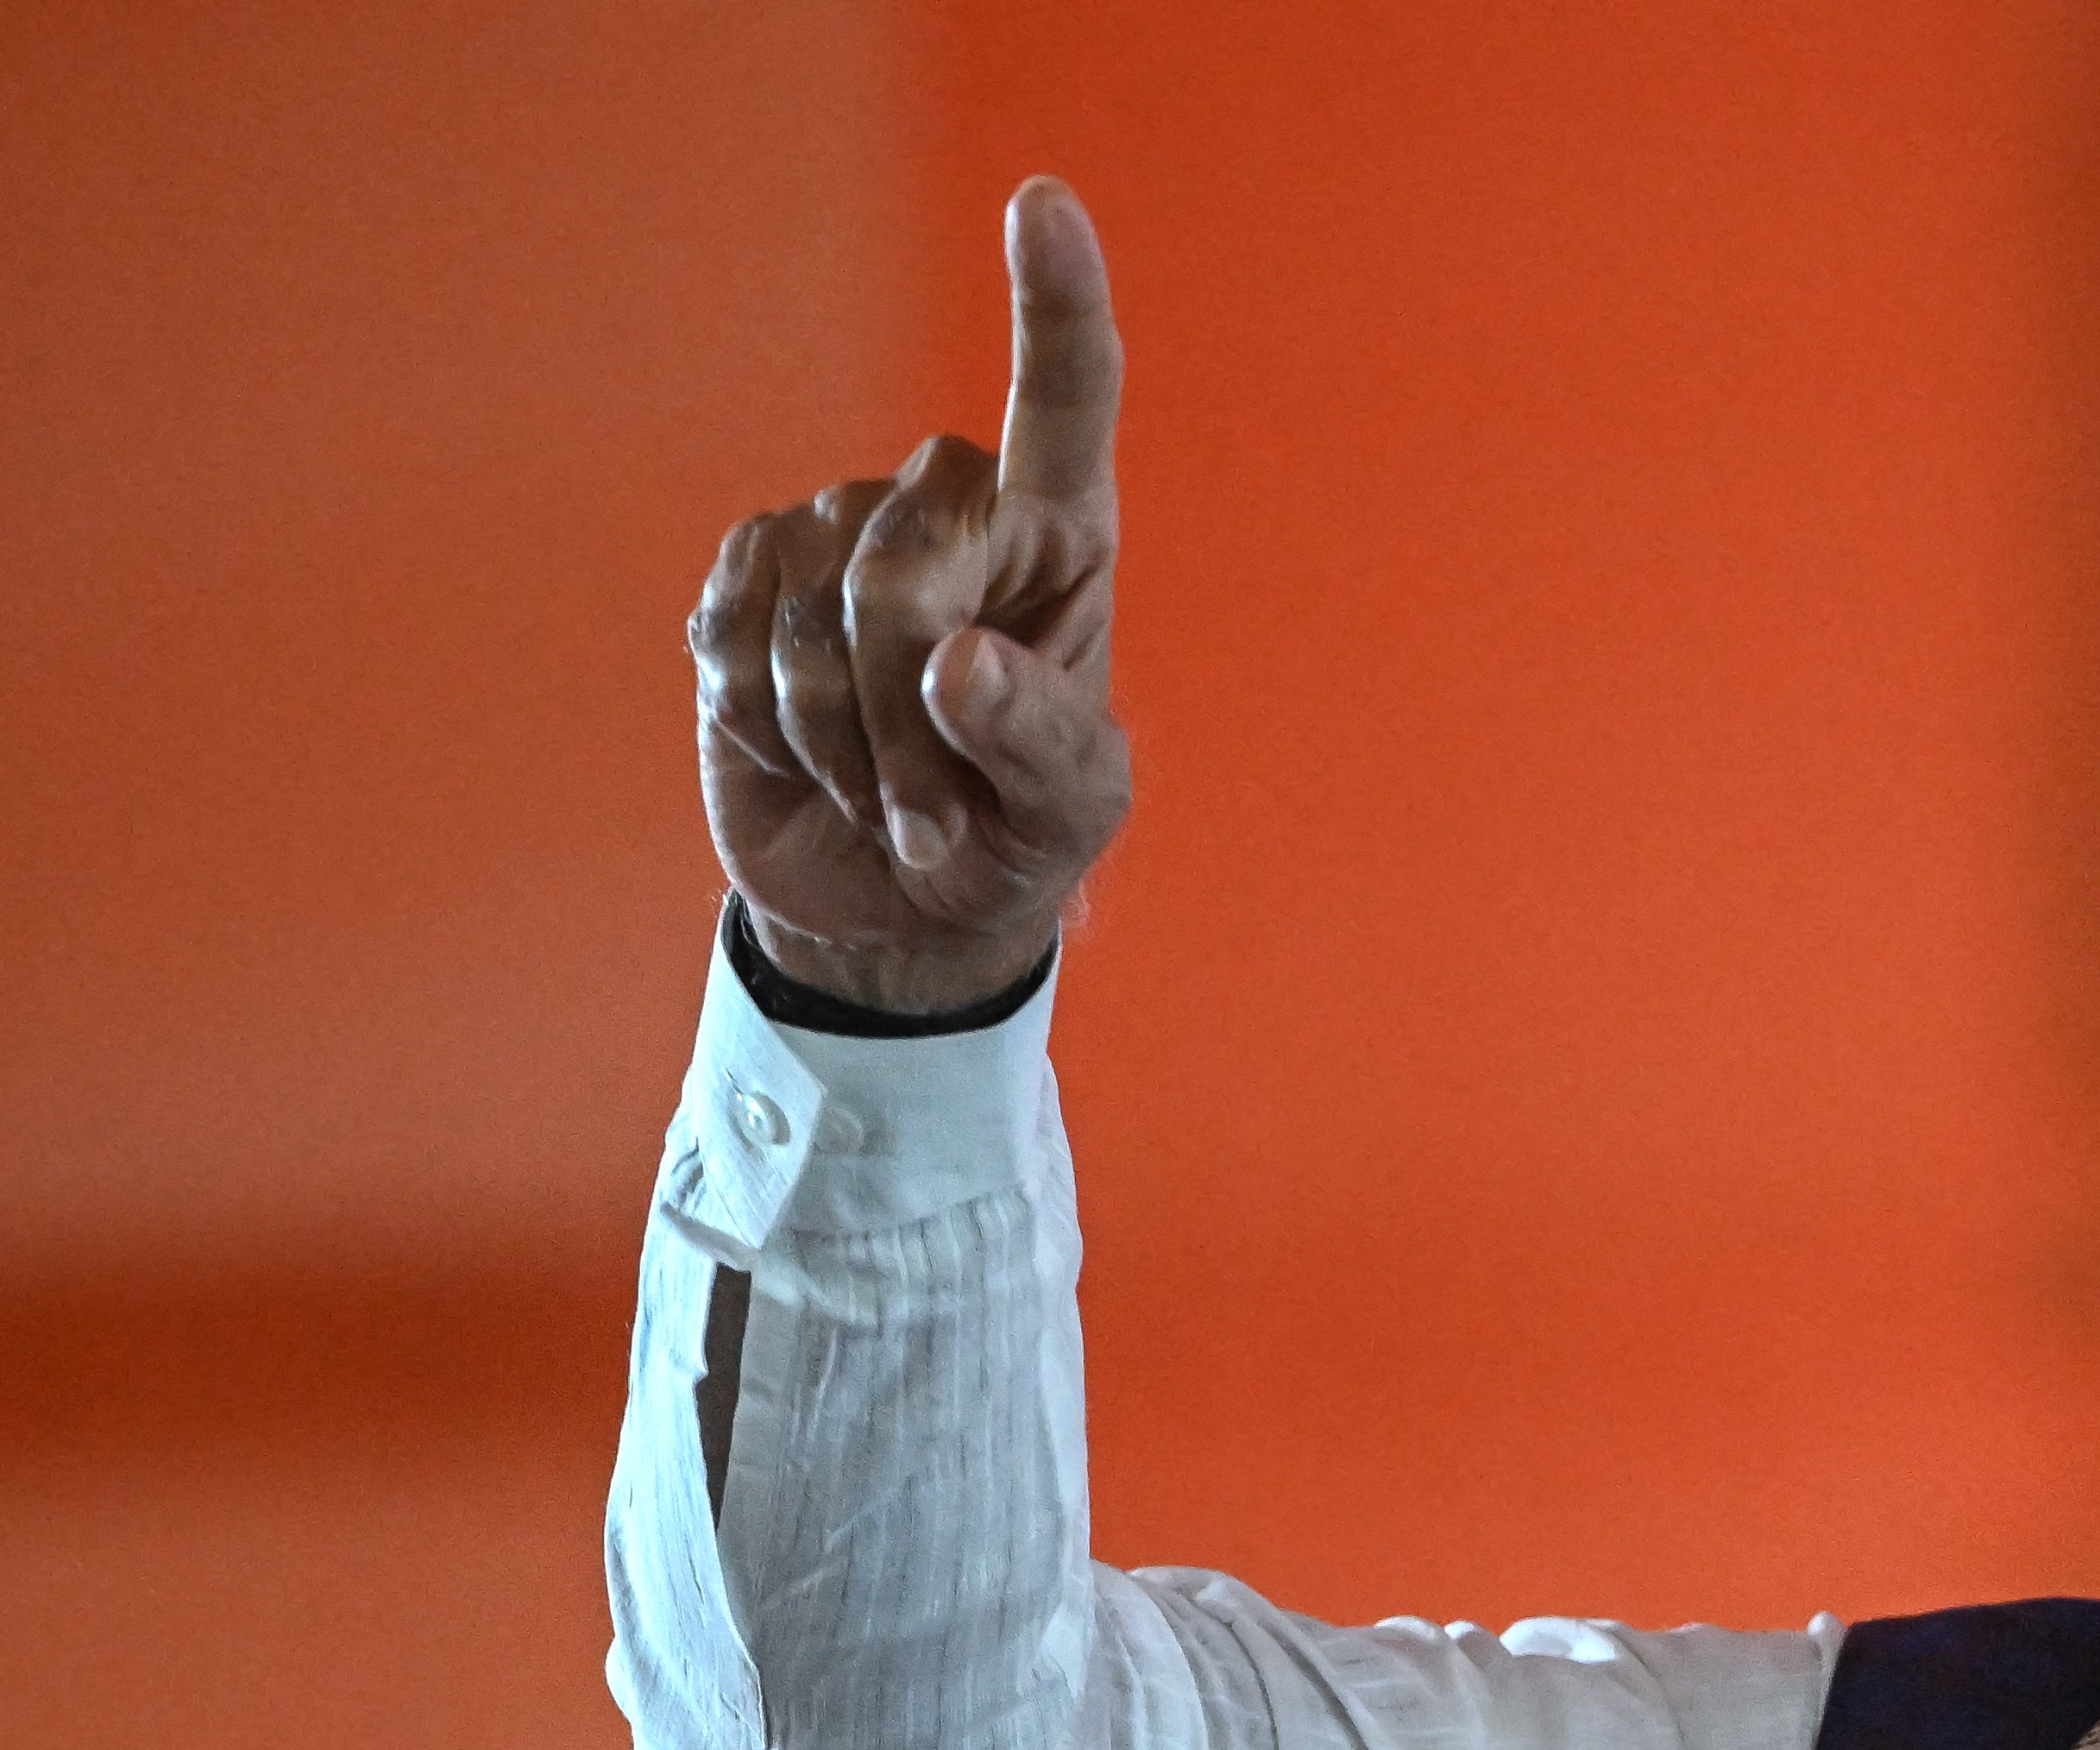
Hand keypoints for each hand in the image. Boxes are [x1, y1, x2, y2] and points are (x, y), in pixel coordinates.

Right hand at [692, 179, 1130, 1015]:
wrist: (894, 903)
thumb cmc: (1014, 843)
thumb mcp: (1069, 817)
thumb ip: (1039, 743)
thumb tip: (954, 664)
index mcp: (1060, 539)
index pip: (1065, 398)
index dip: (1054, 299)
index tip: (1043, 202)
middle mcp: (947, 510)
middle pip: (902, 560)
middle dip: (904, 713)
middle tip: (934, 815)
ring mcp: (837, 535)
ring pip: (812, 618)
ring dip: (845, 744)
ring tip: (885, 794)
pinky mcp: (746, 582)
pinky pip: (735, 639)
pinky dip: (772, 728)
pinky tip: (809, 757)